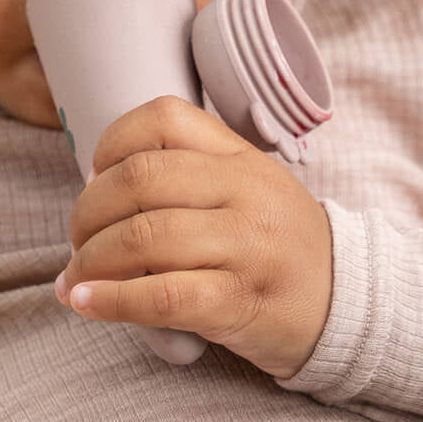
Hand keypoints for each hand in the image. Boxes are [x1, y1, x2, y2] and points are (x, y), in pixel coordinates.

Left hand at [53, 95, 332, 378]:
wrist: (348, 302)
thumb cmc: (275, 241)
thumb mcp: (245, 186)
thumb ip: (187, 174)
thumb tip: (95, 190)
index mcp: (238, 155)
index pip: (163, 118)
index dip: (112, 143)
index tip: (95, 177)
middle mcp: (242, 190)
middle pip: (140, 179)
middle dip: (88, 211)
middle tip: (77, 240)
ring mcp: (245, 245)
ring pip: (146, 236)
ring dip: (91, 260)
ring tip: (73, 280)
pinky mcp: (241, 301)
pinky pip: (164, 296)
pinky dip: (113, 301)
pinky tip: (87, 303)